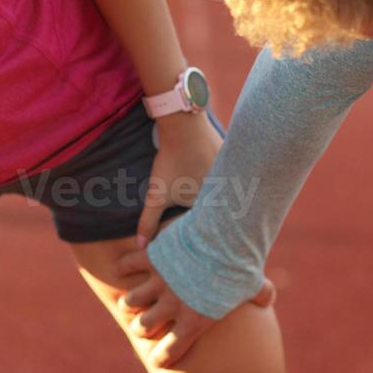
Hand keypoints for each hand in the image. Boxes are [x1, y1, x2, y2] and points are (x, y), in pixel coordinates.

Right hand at [115, 248, 274, 367]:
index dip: (162, 358)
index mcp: (194, 320)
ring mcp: (158, 281)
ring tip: (131, 303)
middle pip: (144, 327)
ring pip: (131, 301)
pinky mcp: (151, 258)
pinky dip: (123, 268)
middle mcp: (171, 305)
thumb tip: (268, 300)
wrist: (223, 236)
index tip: (158, 360)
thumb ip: (260, 294)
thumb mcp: (253, 283)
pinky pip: (127, 266)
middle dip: (142, 329)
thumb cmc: (240, 264)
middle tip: (144, 326)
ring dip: (130, 303)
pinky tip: (122, 269)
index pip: (170, 351)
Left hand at [135, 111, 221, 246]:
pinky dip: (218, 167)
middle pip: (214, 202)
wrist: (184, 126)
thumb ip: (148, 221)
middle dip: (205, 205)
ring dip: (212, 185)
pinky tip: (207, 162)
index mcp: (211, 204)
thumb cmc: (171, 162)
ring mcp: (229, 170)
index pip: (205, 219)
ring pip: (219, 183)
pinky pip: (225, 165)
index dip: (196, 222)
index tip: (191, 220)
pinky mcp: (229, 154)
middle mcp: (225, 190)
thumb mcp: (156, 194)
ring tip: (197, 180)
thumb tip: (142, 245)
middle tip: (192, 195)